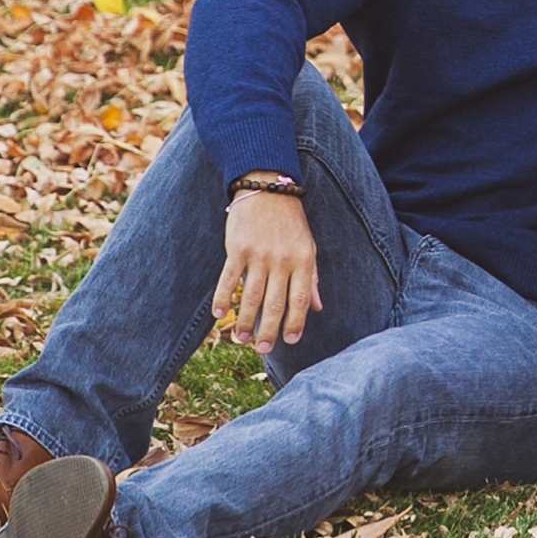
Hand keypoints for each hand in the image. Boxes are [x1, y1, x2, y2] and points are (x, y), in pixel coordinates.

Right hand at [214, 192, 322, 357]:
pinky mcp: (238, 248)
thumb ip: (312, 278)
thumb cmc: (291, 221)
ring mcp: (259, 254)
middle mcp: (282, 260)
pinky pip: (229, 278)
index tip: (290, 341)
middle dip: (269, 330)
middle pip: (275, 303)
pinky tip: (219, 314)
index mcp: (303, 260)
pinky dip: (222, 298)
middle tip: (262, 349)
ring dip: (245, 321)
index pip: (301, 299)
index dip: (296, 323)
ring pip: (251, 296)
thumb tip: (317, 308)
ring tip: (241, 338)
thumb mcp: (308, 246)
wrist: (268, 188)